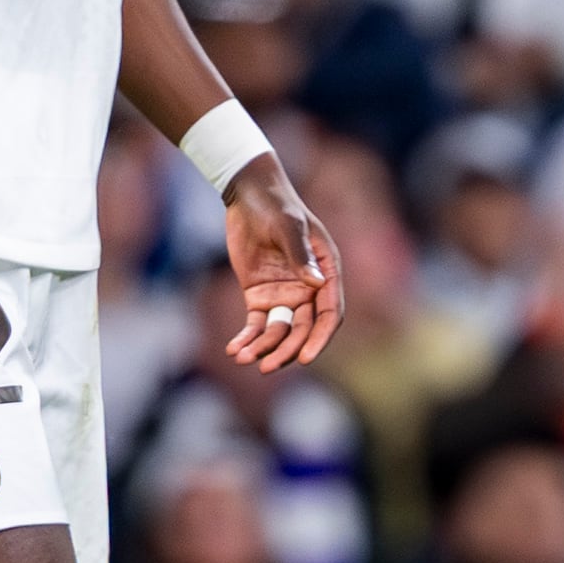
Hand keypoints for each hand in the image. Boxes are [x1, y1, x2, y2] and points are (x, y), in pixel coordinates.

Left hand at [221, 163, 341, 371]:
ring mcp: (284, 295)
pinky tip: (234, 350)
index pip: (330, 313)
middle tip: (267, 367)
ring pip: (279, 332)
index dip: (319, 338)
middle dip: (286, 350)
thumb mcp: (288, 227)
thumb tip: (314, 284)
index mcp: (326, 273)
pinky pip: (257, 325)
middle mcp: (309, 289)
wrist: (248, 196)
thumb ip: (299, 255)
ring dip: (263, 348)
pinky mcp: (260, 296)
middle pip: (303, 330)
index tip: (305, 358)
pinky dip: (247, 338)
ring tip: (243, 358)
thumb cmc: (276, 206)